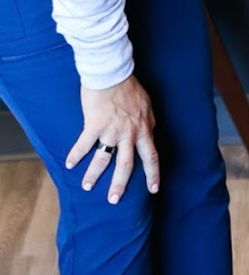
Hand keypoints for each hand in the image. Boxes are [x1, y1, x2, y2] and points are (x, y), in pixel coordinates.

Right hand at [65, 74, 159, 203]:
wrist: (114, 74)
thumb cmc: (130, 88)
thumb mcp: (147, 107)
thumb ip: (146, 124)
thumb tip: (147, 134)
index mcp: (144, 129)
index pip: (151, 156)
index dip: (153, 174)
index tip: (153, 189)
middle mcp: (129, 134)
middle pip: (127, 165)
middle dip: (120, 185)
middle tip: (114, 200)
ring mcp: (112, 130)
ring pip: (104, 159)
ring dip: (94, 175)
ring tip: (87, 187)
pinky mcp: (94, 125)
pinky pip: (84, 144)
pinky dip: (76, 155)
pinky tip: (69, 164)